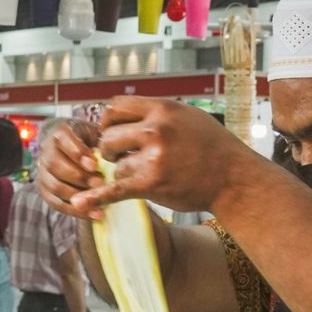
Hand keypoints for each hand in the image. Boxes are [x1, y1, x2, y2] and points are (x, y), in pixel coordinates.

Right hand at [37, 119, 104, 219]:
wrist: (71, 149)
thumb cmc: (89, 141)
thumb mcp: (95, 135)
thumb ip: (101, 144)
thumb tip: (110, 158)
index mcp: (59, 133)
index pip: (64, 142)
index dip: (78, 154)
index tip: (94, 165)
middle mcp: (46, 151)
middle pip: (55, 165)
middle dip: (79, 177)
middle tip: (100, 185)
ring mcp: (42, 172)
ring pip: (55, 186)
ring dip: (78, 196)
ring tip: (99, 202)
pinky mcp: (44, 190)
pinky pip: (56, 204)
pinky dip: (76, 211)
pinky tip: (94, 215)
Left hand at [69, 97, 251, 216]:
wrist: (232, 178)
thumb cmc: (213, 148)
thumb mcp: (187, 117)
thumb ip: (159, 113)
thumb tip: (133, 110)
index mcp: (161, 109)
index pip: (116, 107)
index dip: (108, 122)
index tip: (112, 133)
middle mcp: (156, 129)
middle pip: (108, 137)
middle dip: (110, 151)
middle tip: (121, 160)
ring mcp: (154, 157)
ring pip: (115, 166)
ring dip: (122, 175)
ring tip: (142, 178)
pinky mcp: (152, 184)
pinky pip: (117, 190)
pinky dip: (96, 197)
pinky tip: (79, 204)